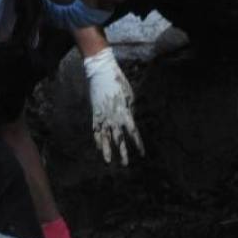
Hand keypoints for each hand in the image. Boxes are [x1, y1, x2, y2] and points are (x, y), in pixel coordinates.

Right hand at [83, 47, 142, 164]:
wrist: (101, 73)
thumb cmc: (119, 82)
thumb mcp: (130, 96)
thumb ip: (130, 110)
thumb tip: (130, 119)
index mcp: (125, 113)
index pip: (133, 134)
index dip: (138, 145)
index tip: (142, 154)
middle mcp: (113, 118)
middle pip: (119, 140)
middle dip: (122, 153)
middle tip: (125, 164)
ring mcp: (103, 117)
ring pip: (105, 138)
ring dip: (106, 151)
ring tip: (108, 162)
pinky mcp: (95, 114)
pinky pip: (96, 130)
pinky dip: (97, 140)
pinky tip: (98, 148)